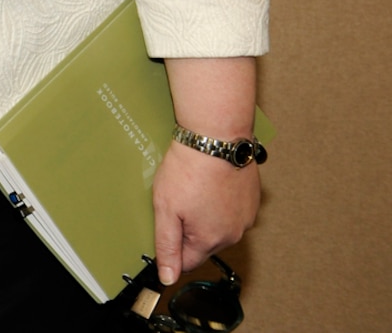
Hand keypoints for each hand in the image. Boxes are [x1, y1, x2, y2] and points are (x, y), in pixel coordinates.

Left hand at [152, 145, 258, 284]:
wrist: (216, 139)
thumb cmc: (188, 170)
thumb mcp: (166, 209)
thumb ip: (167, 246)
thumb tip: (168, 277)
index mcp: (211, 240)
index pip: (188, 262)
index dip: (171, 249)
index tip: (164, 229)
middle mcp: (234, 233)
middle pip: (204, 244)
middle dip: (187, 229)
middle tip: (176, 202)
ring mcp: (247, 216)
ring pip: (219, 226)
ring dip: (205, 215)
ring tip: (192, 189)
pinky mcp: (252, 199)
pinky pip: (232, 211)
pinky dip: (220, 203)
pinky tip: (210, 184)